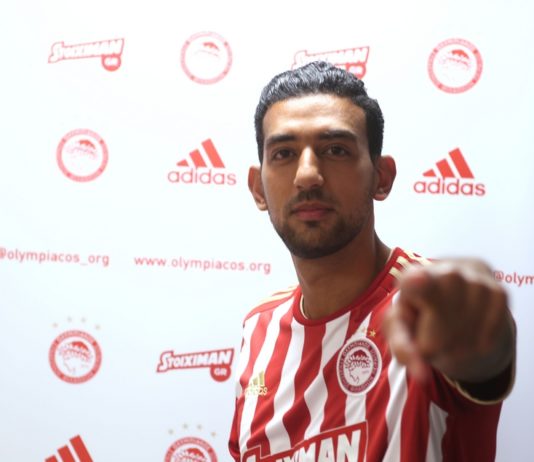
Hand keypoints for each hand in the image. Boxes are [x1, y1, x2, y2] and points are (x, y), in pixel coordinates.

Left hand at [384, 259, 514, 385]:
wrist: (453, 292)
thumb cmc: (420, 312)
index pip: (414, 281)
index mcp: (412, 278)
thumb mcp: (402, 328)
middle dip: (434, 343)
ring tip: (449, 331)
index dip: (417, 282)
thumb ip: (403, 347)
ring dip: (458, 345)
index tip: (417, 280)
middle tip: (429, 333)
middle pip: (441, 326)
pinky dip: (481, 341)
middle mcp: (445, 272)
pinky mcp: (499, 292)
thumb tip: (421, 374)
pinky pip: (491, 333)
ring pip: (467, 333)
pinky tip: (471, 329)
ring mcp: (475, 281)